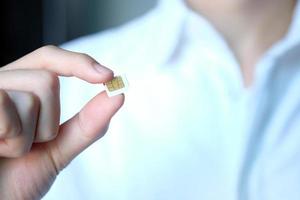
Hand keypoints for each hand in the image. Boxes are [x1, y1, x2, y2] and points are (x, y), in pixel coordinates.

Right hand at [0, 46, 123, 198]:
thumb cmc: (16, 178)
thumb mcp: (57, 149)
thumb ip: (87, 124)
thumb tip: (118, 95)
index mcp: (17, 89)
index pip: (49, 58)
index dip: (79, 62)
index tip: (108, 76)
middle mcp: (1, 85)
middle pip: (47, 80)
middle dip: (48, 122)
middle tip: (28, 145)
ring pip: (31, 95)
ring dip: (27, 136)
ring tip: (9, 151)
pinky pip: (5, 104)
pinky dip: (11, 136)